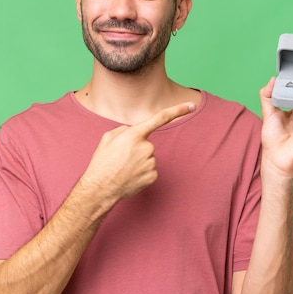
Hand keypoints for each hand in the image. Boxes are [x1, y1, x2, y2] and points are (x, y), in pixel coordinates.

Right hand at [81, 102, 195, 200]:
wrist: (101, 188)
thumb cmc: (102, 162)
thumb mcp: (108, 138)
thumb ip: (125, 130)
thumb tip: (134, 132)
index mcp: (134, 134)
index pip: (160, 118)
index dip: (178, 110)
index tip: (191, 105)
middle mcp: (146, 147)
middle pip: (147, 144)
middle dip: (137, 149)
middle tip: (121, 158)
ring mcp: (151, 163)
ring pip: (149, 157)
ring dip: (139, 161)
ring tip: (124, 168)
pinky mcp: (153, 176)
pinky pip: (150, 169)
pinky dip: (142, 172)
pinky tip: (130, 176)